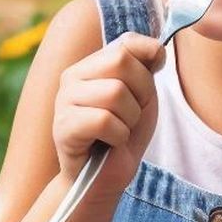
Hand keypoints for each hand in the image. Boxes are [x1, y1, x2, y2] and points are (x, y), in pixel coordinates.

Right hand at [51, 32, 165, 196]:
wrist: (104, 179)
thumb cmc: (123, 135)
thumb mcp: (142, 95)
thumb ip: (146, 67)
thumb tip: (157, 48)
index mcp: (92, 64)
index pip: (128, 42)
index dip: (148, 64)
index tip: (145, 90)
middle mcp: (73, 75)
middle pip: (122, 62)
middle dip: (141, 93)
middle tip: (131, 115)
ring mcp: (64, 100)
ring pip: (116, 92)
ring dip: (130, 118)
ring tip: (119, 130)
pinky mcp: (63, 126)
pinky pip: (105, 120)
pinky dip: (119, 136)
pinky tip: (109, 143)